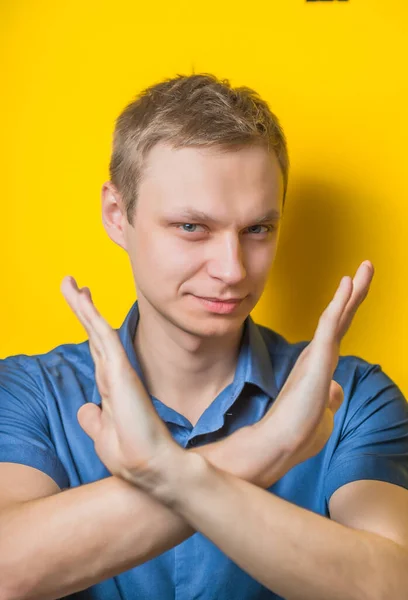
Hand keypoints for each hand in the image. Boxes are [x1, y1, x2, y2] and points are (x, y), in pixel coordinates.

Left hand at [60, 276, 180, 489]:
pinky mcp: (121, 372)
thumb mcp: (103, 435)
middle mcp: (114, 374)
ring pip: (96, 329)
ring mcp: (118, 371)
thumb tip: (85, 409)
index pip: (95, 349)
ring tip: (70, 283)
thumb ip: (94, 419)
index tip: (82, 305)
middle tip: (74, 284)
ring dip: (82, 305)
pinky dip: (92, 316)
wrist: (150, 467)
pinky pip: (103, 337)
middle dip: (83, 307)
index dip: (87, 327)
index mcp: (110, 386)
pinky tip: (83, 299)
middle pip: (94, 333)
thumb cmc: (130, 454)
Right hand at [249, 260, 373, 484]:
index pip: (338, 330)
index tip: (355, 287)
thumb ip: (330, 396)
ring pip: (337, 314)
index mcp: (319, 365)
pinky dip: (340, 302)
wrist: (280, 443)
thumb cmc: (298, 432)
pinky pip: (330, 324)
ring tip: (365, 266)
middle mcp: (317, 355)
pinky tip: (348, 284)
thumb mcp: (323, 412)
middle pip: (340, 316)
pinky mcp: (317, 358)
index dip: (348, 307)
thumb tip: (336, 389)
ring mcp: (317, 355)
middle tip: (366, 266)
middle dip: (355, 291)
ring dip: (353, 290)